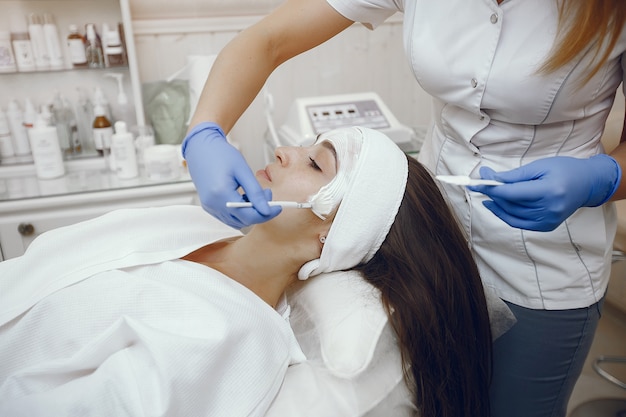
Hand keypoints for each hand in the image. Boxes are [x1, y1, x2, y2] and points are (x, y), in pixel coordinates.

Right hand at [182, 122, 281, 228]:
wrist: (202, 148)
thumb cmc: (220, 154)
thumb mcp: (243, 171)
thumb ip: (255, 192)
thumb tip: (266, 208)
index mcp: (220, 195)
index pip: (249, 215)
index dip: (266, 213)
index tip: (277, 207)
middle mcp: (213, 204)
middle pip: (243, 220)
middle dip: (259, 211)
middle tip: (267, 195)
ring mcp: (209, 207)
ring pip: (236, 221)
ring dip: (249, 212)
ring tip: (253, 194)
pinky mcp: (209, 206)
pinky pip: (228, 216)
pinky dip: (240, 211)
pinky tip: (243, 197)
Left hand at [469, 155, 620, 231]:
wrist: (588, 184)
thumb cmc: (564, 170)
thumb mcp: (539, 166)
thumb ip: (514, 175)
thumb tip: (489, 177)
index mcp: (549, 191)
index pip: (511, 193)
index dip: (491, 188)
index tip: (476, 182)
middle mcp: (549, 209)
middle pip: (510, 204)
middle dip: (492, 194)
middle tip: (479, 184)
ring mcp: (548, 221)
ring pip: (512, 215)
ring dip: (496, 205)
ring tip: (485, 194)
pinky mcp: (546, 227)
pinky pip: (519, 223)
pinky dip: (504, 215)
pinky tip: (494, 206)